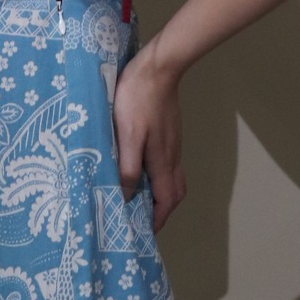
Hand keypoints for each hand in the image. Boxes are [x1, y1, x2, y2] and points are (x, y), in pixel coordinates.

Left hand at [110, 35, 186, 234]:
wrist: (158, 67)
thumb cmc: (138, 100)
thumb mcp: (127, 136)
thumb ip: (127, 168)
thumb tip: (125, 196)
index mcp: (162, 162)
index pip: (166, 201)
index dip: (157, 220)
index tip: (143, 232)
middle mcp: (172, 156)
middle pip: (174, 193)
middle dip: (162, 211)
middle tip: (143, 219)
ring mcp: (172, 144)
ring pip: (172, 178)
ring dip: (159, 194)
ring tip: (139, 199)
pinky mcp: (168, 132)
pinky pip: (167, 163)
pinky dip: (157, 176)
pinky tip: (140, 170)